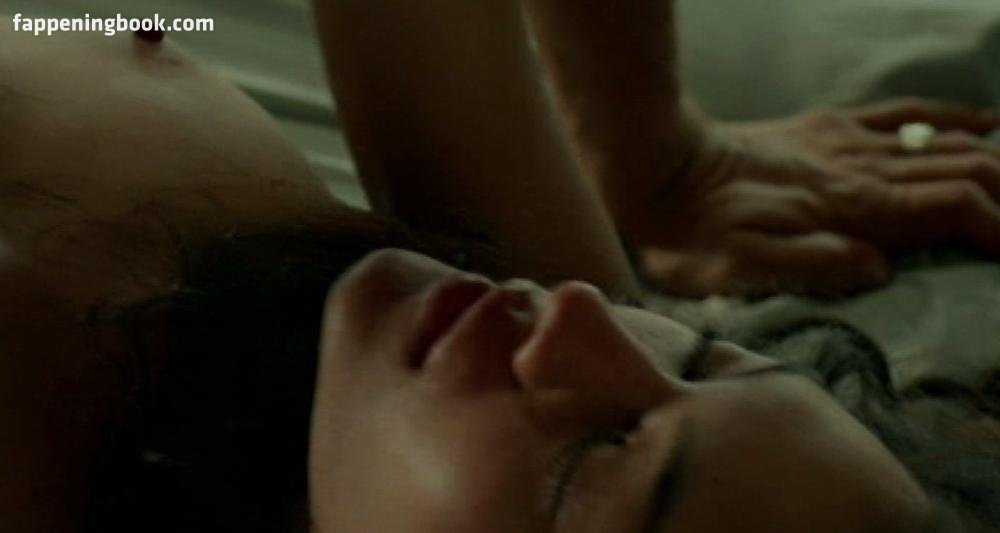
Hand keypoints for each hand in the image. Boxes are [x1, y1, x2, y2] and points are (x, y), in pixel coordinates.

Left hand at [626, 98, 999, 296]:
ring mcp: (847, 142)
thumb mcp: (743, 268)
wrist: (657, 168)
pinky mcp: (827, 127)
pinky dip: (948, 118)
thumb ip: (815, 266)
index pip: (952, 210)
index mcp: (850, 209)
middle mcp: (860, 169)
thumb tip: (881, 269)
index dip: (998, 228)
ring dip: (989, 163)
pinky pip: (902, 115)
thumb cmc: (692, 232)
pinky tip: (980, 122)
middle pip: (962, 173)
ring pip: (942, 144)